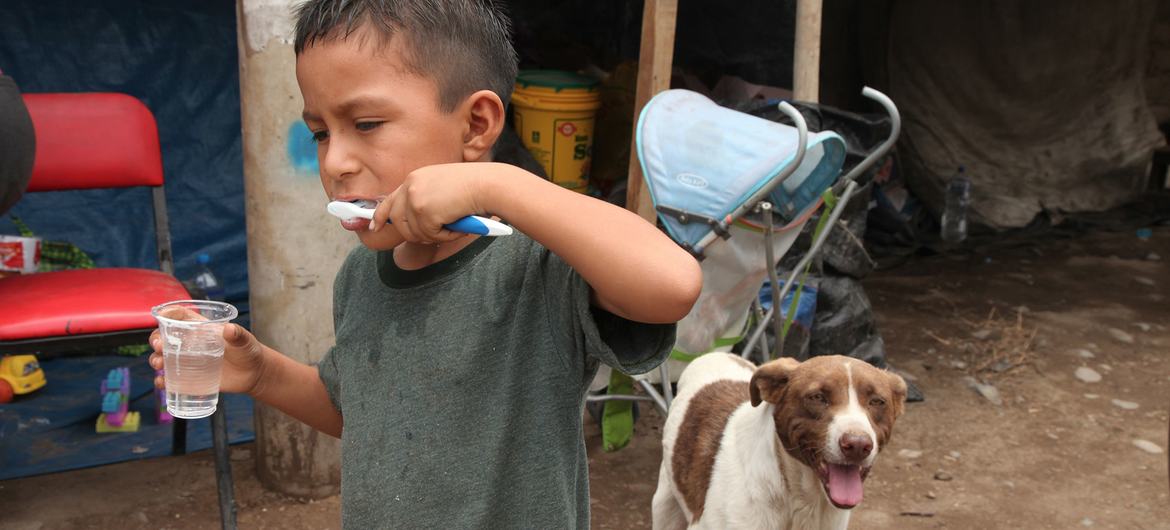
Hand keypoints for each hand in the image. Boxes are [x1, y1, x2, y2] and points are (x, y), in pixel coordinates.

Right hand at [150, 323, 267, 394]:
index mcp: (200, 328)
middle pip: (164, 337)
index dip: (168, 313)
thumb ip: (238, 335)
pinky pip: (170, 379)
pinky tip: (163, 382)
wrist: (254, 374)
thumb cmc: (248, 351)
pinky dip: (163, 381)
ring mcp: (188, 361)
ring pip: (163, 358)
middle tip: (159, 346)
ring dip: (155, 359)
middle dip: (155, 340)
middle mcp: (190, 343)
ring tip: (159, 364)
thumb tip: (229, 329)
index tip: (160, 315)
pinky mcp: (190, 378)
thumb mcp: (244, 341)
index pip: (179, 316)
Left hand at [369, 163, 488, 243]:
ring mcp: (415, 198)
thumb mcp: (443, 190)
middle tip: (435, 236)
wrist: (487, 185)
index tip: (375, 227)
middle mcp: (410, 186)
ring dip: (435, 236)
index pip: (390, 200)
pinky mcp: (423, 211)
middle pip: (397, 221)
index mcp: (415, 179)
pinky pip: (429, 236)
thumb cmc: (475, 189)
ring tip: (453, 225)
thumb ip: (426, 202)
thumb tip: (416, 227)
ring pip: (413, 233)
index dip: (381, 216)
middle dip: (414, 234)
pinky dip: (445, 236)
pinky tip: (457, 225)